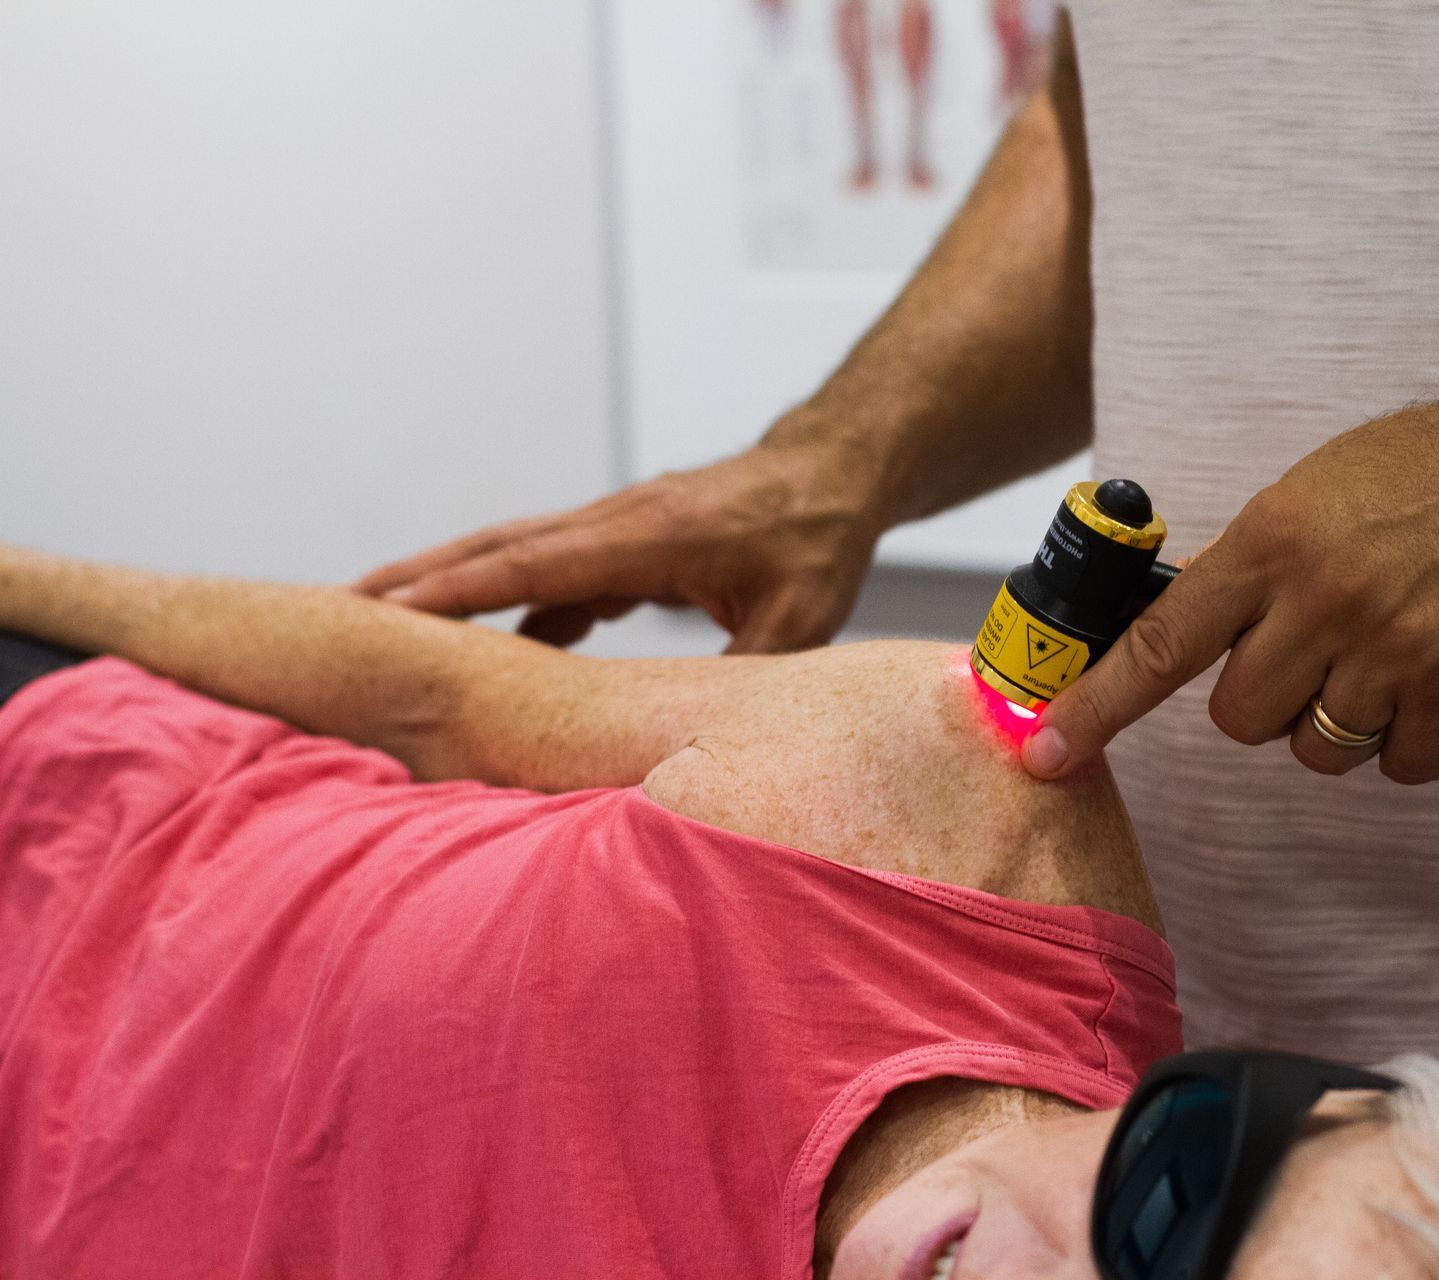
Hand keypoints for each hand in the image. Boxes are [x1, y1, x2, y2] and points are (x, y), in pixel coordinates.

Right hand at [356, 439, 884, 651]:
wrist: (828, 473)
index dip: (469, 590)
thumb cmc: (817, 541)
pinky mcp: (621, 540)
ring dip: (450, 585)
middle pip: (501, 549)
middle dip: (421, 578)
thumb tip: (699, 739)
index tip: (392, 607)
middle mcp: (619, 522)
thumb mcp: (798, 618)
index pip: (542, 565)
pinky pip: (547, 569)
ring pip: (515, 555)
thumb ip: (743, 675)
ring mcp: (615, 526)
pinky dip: (504, 597)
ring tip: (379, 624)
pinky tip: (483, 642)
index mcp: (652, 537)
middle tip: (339, 605)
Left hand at [1021, 388, 1438, 782]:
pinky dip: (1404, 743)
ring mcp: (1396, 650)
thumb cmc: (1415, 474)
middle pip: (1240, 718)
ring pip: (1316, 752)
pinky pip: (1398, 768)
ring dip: (1333, 723)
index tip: (1048, 752)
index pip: (1163, 642)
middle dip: (1261, 701)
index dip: (1099, 707)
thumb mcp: (1304, 493)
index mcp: (1272, 543)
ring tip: (1375, 659)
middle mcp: (1326, 600)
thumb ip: (1243, 567)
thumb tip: (1176, 635)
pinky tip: (1423, 684)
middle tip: (1307, 652)